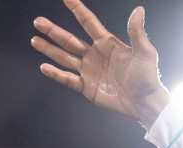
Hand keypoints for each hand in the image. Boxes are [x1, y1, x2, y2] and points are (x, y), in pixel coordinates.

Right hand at [33, 1, 169, 127]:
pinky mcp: (87, 87)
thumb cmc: (148, 77)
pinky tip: (44, 67)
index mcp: (107, 44)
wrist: (146, 103)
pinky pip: (68, 79)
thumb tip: (139, 10)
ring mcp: (90, 71)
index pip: (88, 22)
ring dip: (49, 49)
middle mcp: (95, 55)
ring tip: (34, 40)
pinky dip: (56, 74)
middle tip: (38, 21)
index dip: (77, 9)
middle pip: (69, 40)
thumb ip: (137, 32)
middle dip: (53, 31)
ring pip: (65, 57)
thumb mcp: (145, 52)